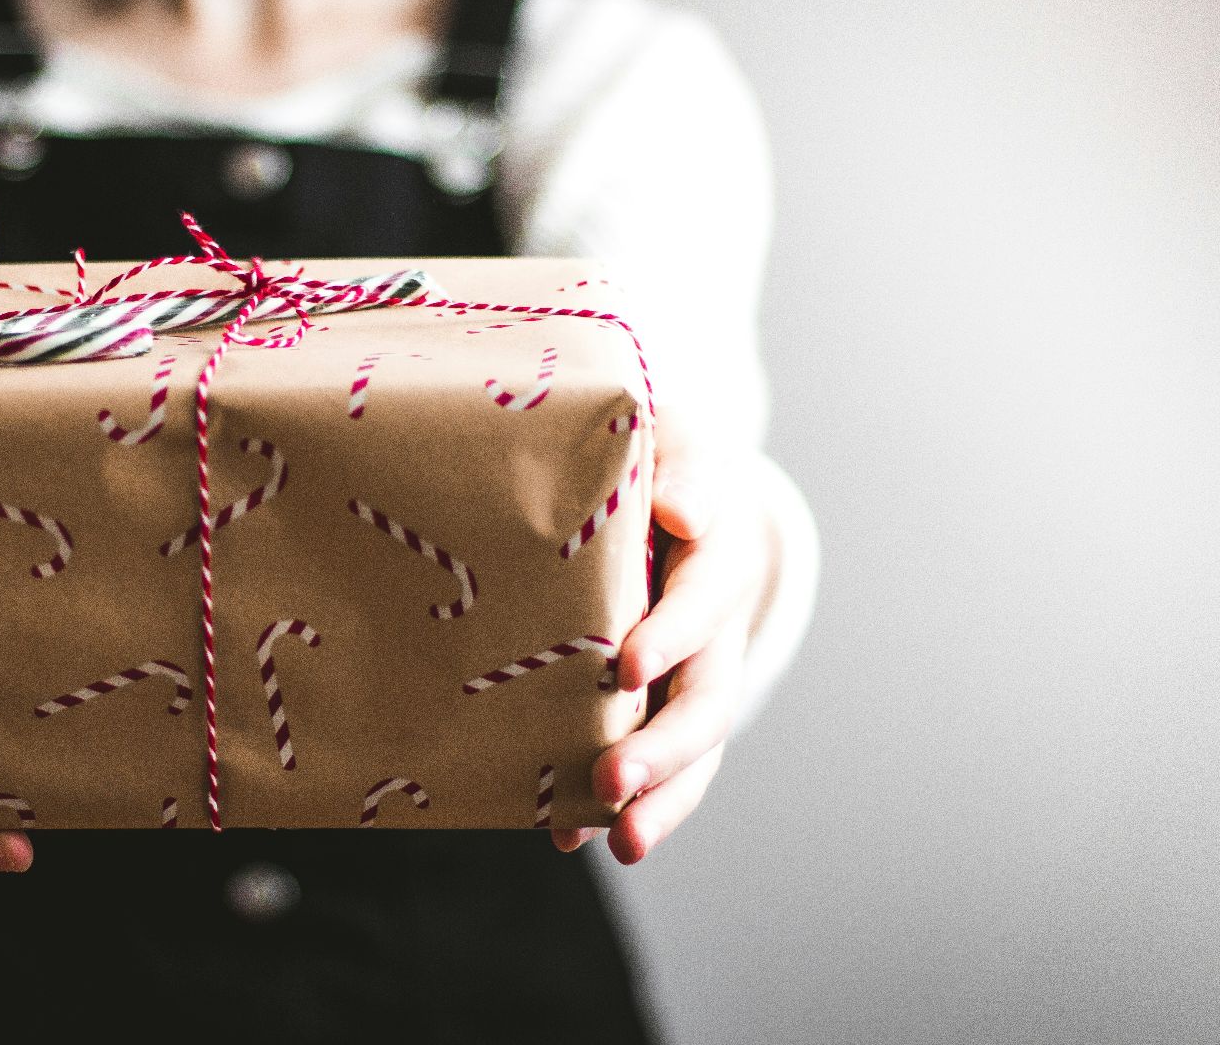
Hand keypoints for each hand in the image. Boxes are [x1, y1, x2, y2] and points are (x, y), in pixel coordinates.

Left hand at [553, 407, 773, 863]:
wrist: (670, 495)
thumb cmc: (657, 461)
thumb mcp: (673, 442)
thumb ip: (680, 469)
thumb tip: (681, 512)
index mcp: (718, 559)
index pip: (703, 600)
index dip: (672, 634)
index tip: (627, 665)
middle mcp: (715, 632)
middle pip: (705, 700)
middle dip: (663, 748)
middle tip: (612, 781)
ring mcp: (692, 678)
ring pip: (691, 752)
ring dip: (659, 800)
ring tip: (620, 844)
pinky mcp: (657, 708)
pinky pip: (653, 767)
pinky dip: (617, 807)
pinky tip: (568, 836)